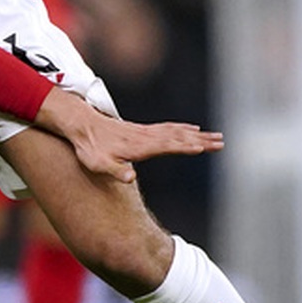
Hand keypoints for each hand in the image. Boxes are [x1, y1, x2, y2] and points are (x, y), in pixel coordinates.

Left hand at [35, 89, 221, 181]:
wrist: (79, 125)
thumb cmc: (89, 148)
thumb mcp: (98, 164)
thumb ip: (115, 171)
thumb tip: (131, 177)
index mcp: (139, 146)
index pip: (168, 146)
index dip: (186, 147)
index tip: (205, 147)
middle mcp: (145, 137)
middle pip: (178, 137)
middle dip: (201, 140)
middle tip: (222, 142)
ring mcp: (144, 132)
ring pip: (176, 131)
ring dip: (196, 134)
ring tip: (215, 136)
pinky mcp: (140, 129)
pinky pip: (167, 127)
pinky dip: (182, 128)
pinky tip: (190, 128)